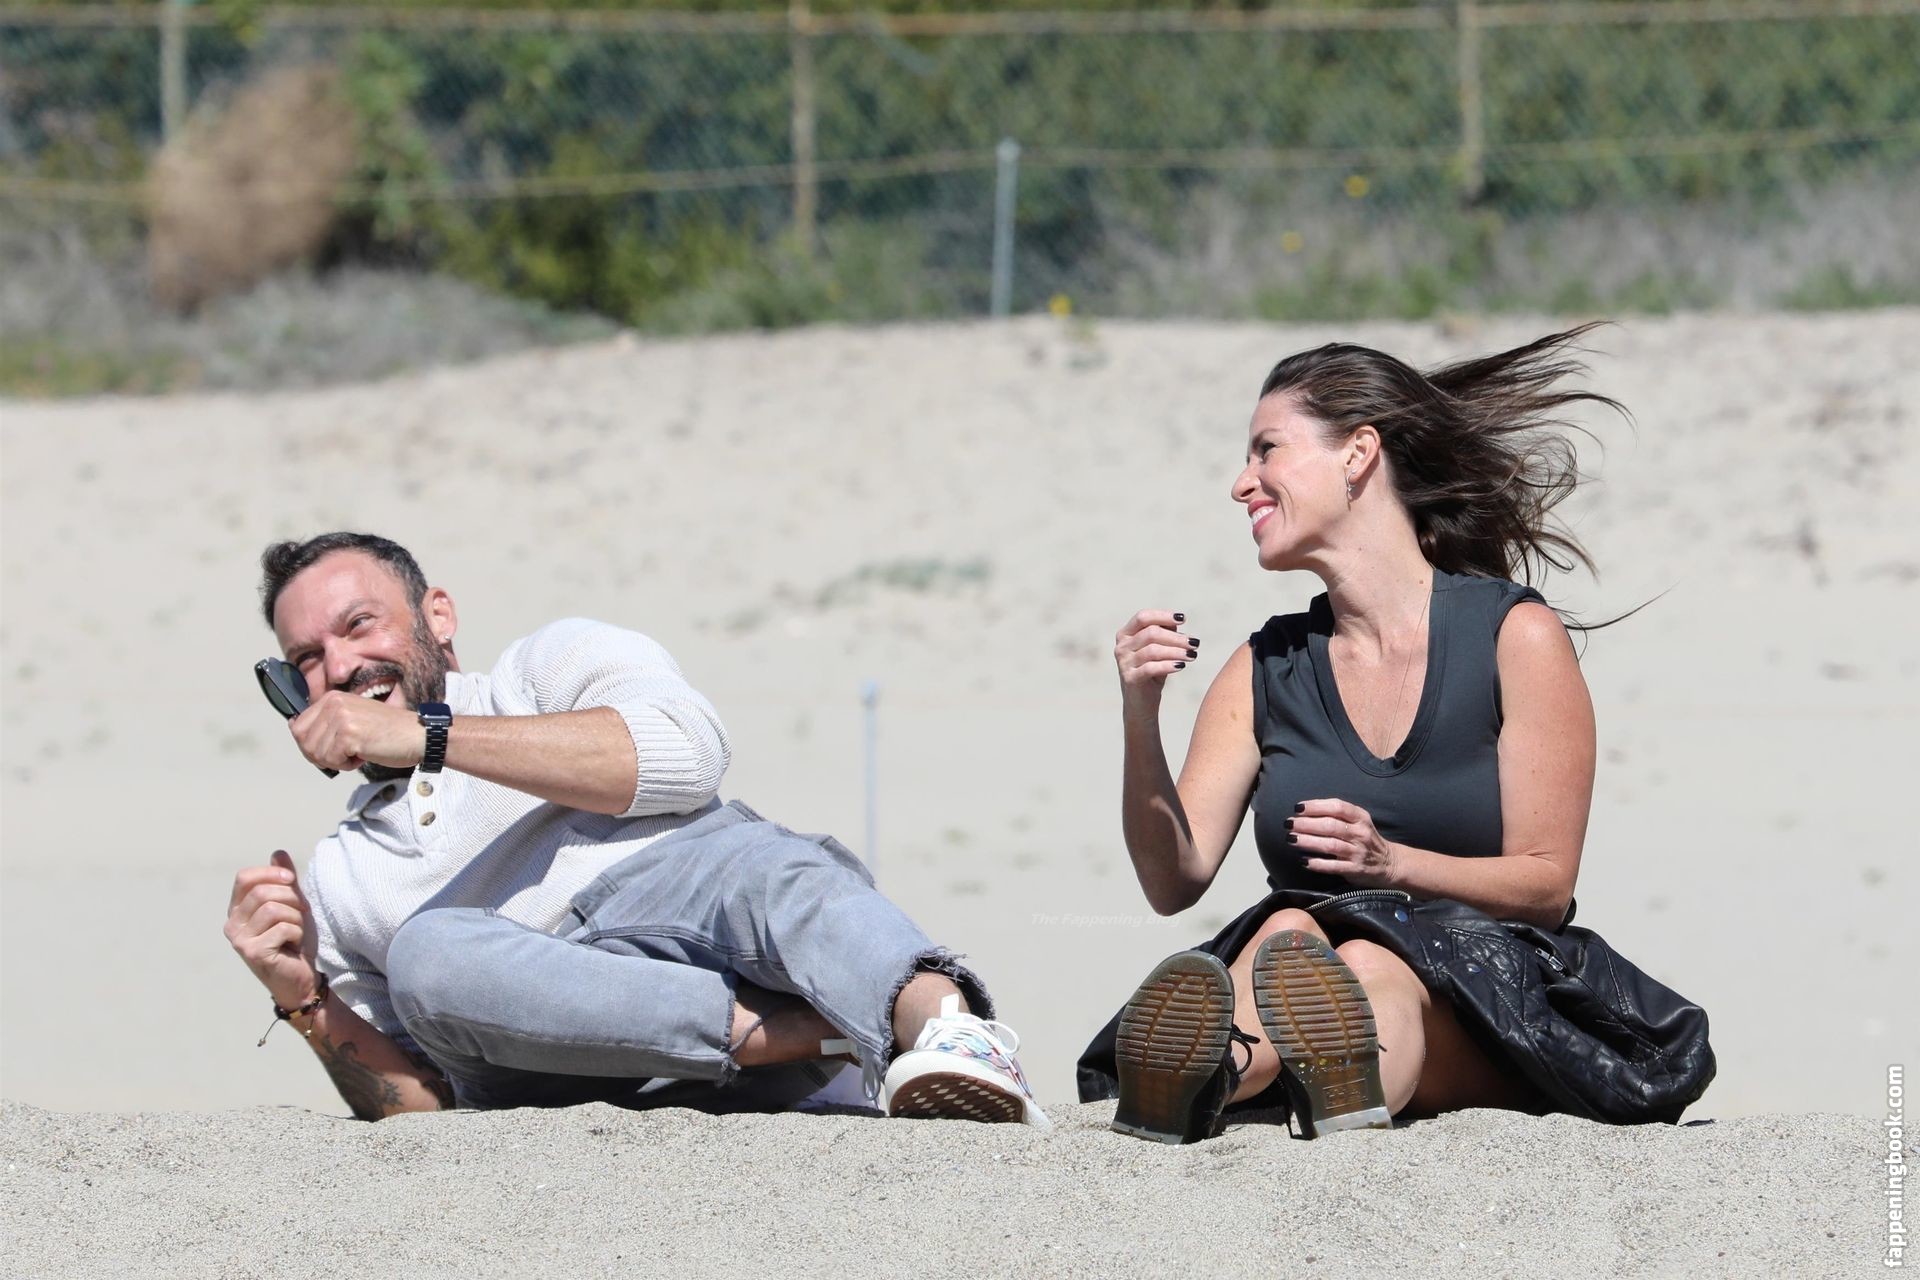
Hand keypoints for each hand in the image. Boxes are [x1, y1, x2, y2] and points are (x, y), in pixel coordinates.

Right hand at [224, 851, 321, 1009]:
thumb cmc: (295, 941)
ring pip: (274, 908)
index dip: (270, 873)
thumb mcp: (293, 905)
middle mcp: (232, 924)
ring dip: (296, 918)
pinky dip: (297, 933)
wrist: (301, 978)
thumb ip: (285, 881)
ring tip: (295, 932)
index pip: (244, 877)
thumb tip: (278, 853)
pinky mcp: (253, 952)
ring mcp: (240, 940)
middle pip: (263, 891)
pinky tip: (293, 945)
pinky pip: (283, 927)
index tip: (291, 880)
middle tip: (301, 914)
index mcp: (237, 909)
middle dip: (292, 898)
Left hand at [289, 689, 425, 772]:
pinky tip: (364, 755)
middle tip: (345, 754)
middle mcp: (334, 703)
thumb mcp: (352, 719)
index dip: (311, 745)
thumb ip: (326, 724)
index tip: (331, 749)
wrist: (417, 736)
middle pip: (303, 741)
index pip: (298, 726)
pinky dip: (347, 765)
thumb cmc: (388, 733)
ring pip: (316, 753)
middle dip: (321, 755)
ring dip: (336, 761)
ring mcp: (341, 718)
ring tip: (358, 751)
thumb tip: (297, 733)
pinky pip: (331, 760)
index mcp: (332, 697)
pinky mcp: (349, 735)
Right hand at [1114, 610, 1199, 708]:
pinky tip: (1182, 666)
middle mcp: (1121, 647)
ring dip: (1176, 651)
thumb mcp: (1159, 649)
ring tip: (1192, 655)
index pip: (1143, 617)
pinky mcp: (1130, 678)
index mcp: (1125, 634)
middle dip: (1176, 637)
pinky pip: (1151, 668)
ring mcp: (1123, 663)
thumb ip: (1164, 633)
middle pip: (1151, 633)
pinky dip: (1169, 665)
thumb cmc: (1153, 671)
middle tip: (1194, 643)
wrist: (1142, 702)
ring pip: (1153, 650)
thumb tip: (1175, 621)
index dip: (1163, 615)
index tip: (1183, 619)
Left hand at [1289, 799, 1400, 886]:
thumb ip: (1338, 815)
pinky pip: (1333, 866)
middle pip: (1330, 825)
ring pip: (1330, 845)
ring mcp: (1358, 852)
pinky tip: (1304, 861)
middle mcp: (1361, 833)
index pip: (1337, 807)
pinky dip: (1317, 863)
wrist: (1389, 864)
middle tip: (1288, 824)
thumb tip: (1304, 811)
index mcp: (1361, 817)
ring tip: (1291, 839)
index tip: (1298, 808)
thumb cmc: (1365, 839)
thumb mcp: (1359, 822)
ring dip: (1308, 841)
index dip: (1316, 806)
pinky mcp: (1355, 869)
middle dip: (1306, 824)